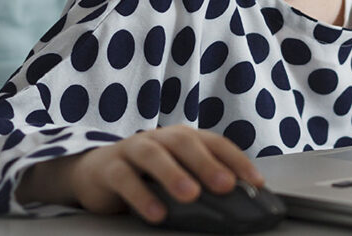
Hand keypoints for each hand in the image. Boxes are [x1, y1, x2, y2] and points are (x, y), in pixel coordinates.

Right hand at [17, 125, 262, 223]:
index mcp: (183, 138)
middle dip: (207, 163)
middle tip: (225, 185)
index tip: (256, 183)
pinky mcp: (109, 168)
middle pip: (186, 143)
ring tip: (190, 195)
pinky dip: (141, 196)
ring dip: (174, 174)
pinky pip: (125, 179)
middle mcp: (161, 138)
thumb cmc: (147, 174)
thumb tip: (239, 202)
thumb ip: (201, 182)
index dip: (237, 160)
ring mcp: (134, 149)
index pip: (215, 143)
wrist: (95, 171)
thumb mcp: (177, 174)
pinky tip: (156, 214)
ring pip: (154, 155)